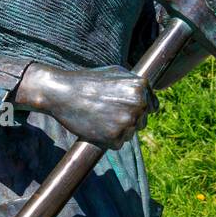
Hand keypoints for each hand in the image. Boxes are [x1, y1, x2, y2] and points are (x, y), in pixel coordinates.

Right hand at [15, 63, 156, 149]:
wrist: (63, 93)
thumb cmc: (89, 81)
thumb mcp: (117, 72)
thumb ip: (136, 83)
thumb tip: (151, 95)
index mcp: (140, 87)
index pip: (153, 106)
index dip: (138, 108)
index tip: (122, 106)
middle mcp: (138, 104)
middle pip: (142, 122)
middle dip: (128, 119)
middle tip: (107, 111)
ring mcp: (127, 122)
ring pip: (131, 134)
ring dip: (118, 130)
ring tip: (100, 116)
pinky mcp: (115, 138)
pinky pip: (119, 143)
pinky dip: (108, 139)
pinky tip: (96, 126)